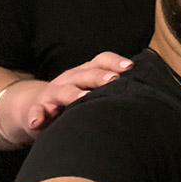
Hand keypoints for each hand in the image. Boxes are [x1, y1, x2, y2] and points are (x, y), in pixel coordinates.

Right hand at [11, 52, 132, 139]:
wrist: (36, 108)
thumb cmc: (74, 100)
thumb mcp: (91, 91)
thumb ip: (112, 90)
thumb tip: (145, 91)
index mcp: (86, 72)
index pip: (101, 60)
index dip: (115, 62)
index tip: (130, 67)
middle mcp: (70, 78)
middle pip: (86, 74)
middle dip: (99, 76)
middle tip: (113, 80)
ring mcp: (52, 93)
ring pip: (62, 90)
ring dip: (72, 94)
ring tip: (81, 98)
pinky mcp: (37, 109)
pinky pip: (36, 111)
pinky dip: (36, 115)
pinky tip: (37, 121)